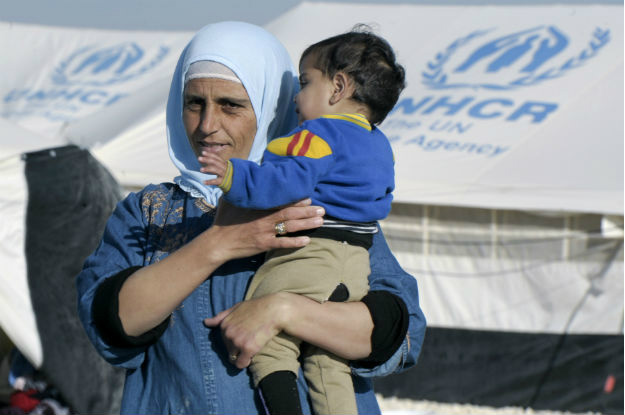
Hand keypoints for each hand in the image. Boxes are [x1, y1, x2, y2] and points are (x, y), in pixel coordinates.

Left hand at [198, 152, 226, 185]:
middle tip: (199, 158)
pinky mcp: (224, 181)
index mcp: (224, 164)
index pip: (217, 158)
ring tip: (201, 169)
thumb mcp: (223, 167)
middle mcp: (225, 168)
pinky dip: (210, 181)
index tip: (203, 152)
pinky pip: (216, 181)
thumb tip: (207, 156)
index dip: (210, 154)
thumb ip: (216, 163)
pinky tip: (204, 182)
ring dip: (208, 169)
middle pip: (216, 162)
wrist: (235, 183)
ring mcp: (225, 175)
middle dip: (207, 159)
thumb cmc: (227, 174)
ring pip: (217, 170)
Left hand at [203, 293, 288, 368]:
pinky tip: (253, 354)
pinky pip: (241, 364)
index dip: (235, 340)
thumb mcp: (237, 307)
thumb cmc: (257, 307)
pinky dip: (246, 362)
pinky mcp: (247, 348)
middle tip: (251, 340)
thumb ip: (221, 316)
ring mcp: (237, 341)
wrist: (274, 309)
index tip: (245, 336)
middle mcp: (228, 333)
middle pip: (228, 350)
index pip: (224, 341)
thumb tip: (205, 322)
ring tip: (253, 346)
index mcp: (224, 325)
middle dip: (237, 348)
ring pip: (233, 358)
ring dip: (242, 355)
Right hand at [207, 199, 323, 262]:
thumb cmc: (225, 219)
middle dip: (308, 211)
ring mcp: (265, 232)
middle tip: (322, 209)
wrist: (217, 242)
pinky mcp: (264, 244)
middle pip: (290, 214)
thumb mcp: (232, 199)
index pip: (281, 201)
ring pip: (290, 227)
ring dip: (307, 224)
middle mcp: (264, 218)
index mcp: (259, 206)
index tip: (310, 197)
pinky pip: (283, 243)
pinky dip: (295, 242)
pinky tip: (307, 241)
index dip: (297, 200)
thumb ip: (242, 190)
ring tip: (320, 222)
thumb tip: (243, 175)